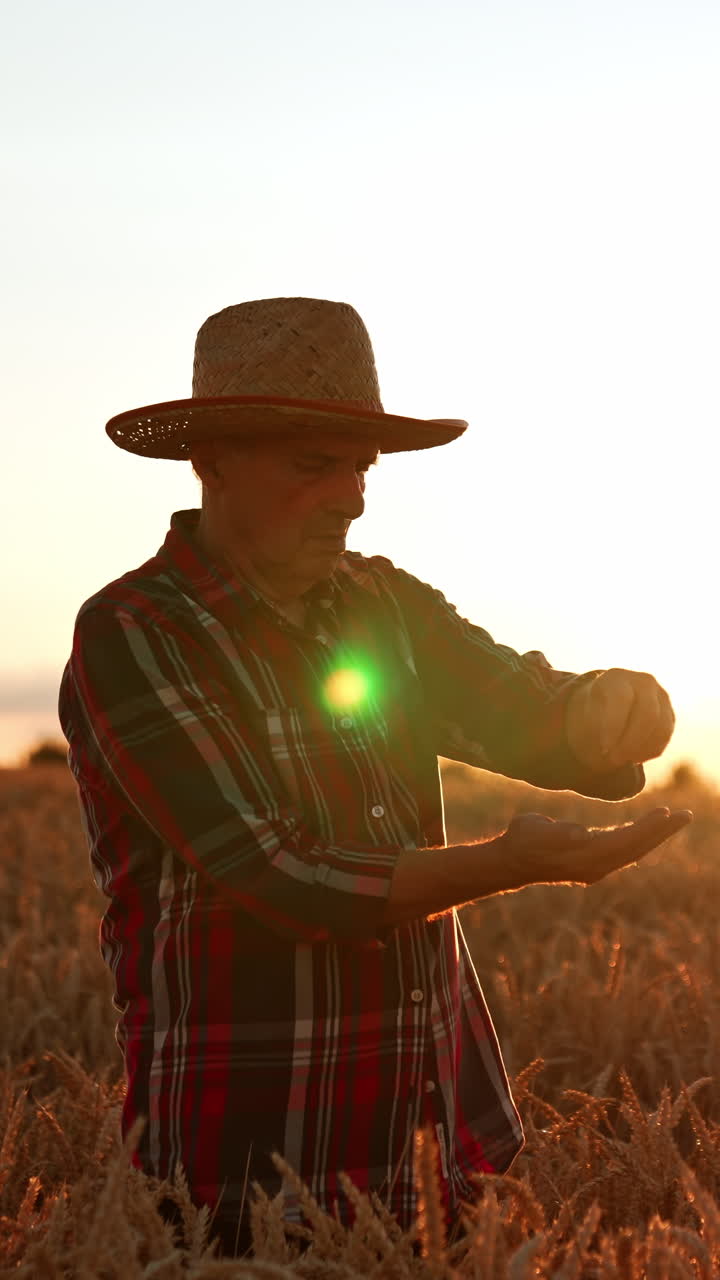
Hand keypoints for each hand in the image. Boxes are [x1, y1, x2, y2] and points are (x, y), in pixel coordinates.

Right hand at [500, 807, 691, 887]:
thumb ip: (558, 832)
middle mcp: (596, 865)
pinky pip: (624, 851)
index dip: (647, 828)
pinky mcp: (593, 863)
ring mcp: (596, 867)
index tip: (667, 813)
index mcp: (585, 856)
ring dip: (655, 836)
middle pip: (637, 848)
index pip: (626, 841)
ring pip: (633, 851)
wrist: (511, 861)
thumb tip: (581, 835)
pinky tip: (650, 831)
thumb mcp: (534, 830)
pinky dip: (640, 839)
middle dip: (662, 832)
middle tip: (686, 816)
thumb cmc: (522, 840)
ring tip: (674, 820)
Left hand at [566, 669, 674, 771]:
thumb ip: (593, 727)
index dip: (614, 726)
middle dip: (631, 743)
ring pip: (661, 727)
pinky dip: (650, 751)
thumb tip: (606, 745)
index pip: (622, 699)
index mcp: (616, 677)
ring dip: (641, 749)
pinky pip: (665, 736)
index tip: (604, 748)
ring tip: (621, 759)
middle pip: (648, 714)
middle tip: (613, 760)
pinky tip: (633, 756)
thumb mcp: (584, 716)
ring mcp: (660, 696)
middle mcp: (643, 682)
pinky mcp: (669, 713)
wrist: (606, 705)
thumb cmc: (592, 713)